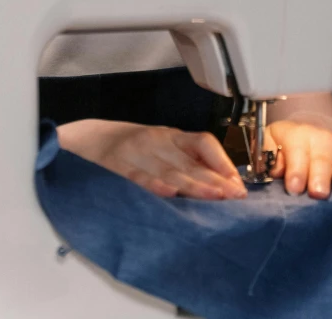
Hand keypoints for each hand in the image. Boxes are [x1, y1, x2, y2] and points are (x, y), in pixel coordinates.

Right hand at [57, 119, 247, 199]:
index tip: (237, 183)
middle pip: (191, 162)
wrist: (93, 139)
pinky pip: (139, 178)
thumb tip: (227, 183)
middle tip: (235, 195)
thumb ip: (191, 162)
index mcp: (173, 136)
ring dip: (194, 185)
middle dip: (214, 180)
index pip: (203, 143)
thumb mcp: (166, 146)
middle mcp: (158, 142)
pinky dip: (154, 185)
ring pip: (170, 171)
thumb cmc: (137, 148)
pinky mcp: (120, 168)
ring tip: (214, 196)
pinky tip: (169, 193)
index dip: (221, 162)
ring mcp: (139, 154)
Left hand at [265, 116, 331, 198]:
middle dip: (320, 177)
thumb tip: (272, 171)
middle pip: (322, 160)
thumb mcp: (270, 139)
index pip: (297, 153)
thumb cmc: (288, 139)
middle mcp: (321, 138)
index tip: (294, 188)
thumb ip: (267, 154)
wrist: (312, 123)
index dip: (296, 172)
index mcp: (297, 135)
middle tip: (318, 194)